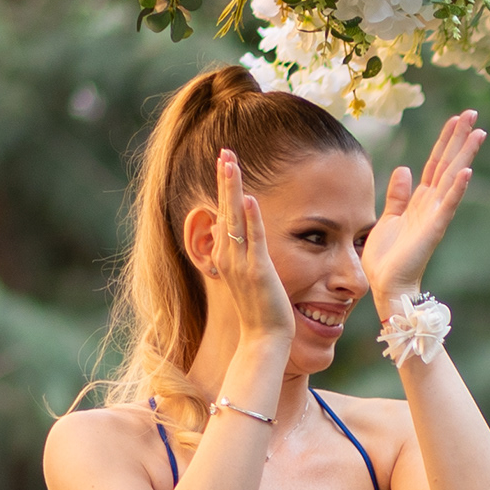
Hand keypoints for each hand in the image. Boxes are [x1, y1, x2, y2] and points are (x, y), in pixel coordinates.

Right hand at [190, 149, 295, 355]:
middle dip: (224, 178)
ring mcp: (241, 263)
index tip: (225, 162)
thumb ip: (244, 254)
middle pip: (224, 208)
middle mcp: (228, 256)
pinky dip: (252, 219)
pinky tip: (250, 198)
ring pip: (234, 218)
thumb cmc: (262, 310)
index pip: (224, 213)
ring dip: (232, 189)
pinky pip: (254, 241)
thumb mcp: (249, 276)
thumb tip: (237, 235)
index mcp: (226, 255)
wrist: (265, 339)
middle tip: (224, 150)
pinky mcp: (258, 272)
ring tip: (230, 161)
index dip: (224, 187)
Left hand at [362, 110, 483, 307]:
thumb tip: (404, 168)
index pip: (435, 163)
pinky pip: (447, 205)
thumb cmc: (387, 257)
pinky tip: (466, 171)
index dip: (445, 140)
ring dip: (464, 155)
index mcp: (420, 199)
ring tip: (478, 133)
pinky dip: (457, 189)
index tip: (456, 119)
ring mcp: (434, 215)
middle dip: (460, 138)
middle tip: (473, 114)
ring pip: (451, 178)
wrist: (387, 285)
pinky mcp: (433, 229)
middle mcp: (431, 204)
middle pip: (447, 163)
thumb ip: (397, 194)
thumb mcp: (387, 217)